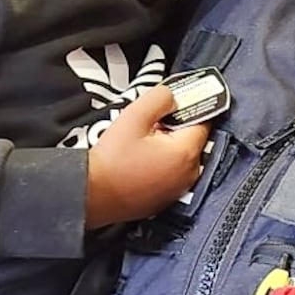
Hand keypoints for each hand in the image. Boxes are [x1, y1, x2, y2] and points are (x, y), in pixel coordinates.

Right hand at [85, 83, 209, 227]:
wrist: (91, 195)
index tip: (172, 102)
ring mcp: (180, 189)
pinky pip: (173, 172)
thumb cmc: (111, 160)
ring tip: (142, 143)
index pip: (202, 119)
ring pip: (182, 155)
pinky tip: (141, 160)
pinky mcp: (168, 198)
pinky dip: (163, 163)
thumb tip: (174, 96)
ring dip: (168, 145)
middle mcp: (190, 173)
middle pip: (193, 138)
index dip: (187, 106)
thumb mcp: (134, 117)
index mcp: (185, 152)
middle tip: (150, 125)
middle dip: (175, 127)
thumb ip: (160, 98)